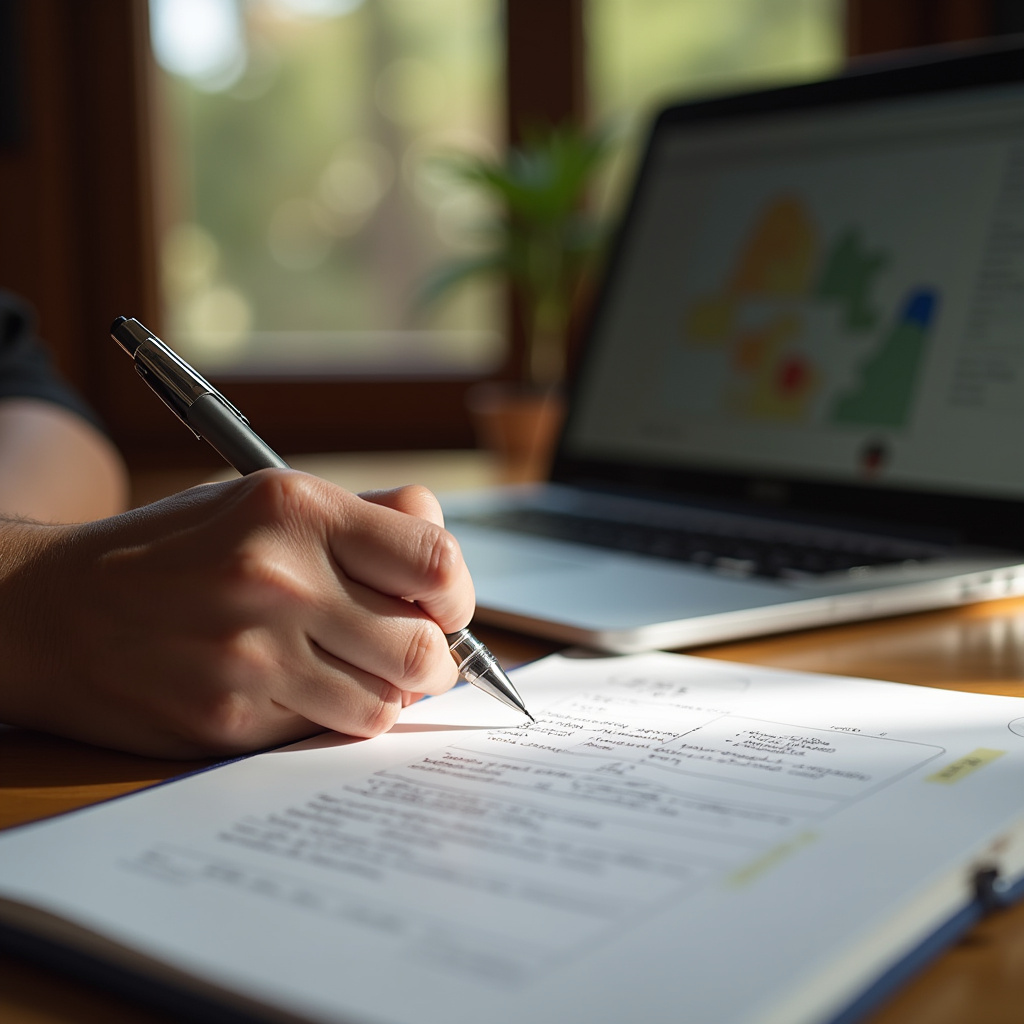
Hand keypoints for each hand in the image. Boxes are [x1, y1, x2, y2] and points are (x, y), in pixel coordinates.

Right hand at [0, 471, 474, 756]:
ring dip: (389, 692)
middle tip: (413, 650)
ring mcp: (252, 656)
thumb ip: (366, 517)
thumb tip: (444, 555)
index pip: (436, 561)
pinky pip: (332, 730)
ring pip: (388, 702)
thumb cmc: (179, 550)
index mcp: (294, 509)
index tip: (444, 605)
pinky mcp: (232, 719)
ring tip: (357, 669)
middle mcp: (277, 579)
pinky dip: (338, 716)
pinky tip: (307, 689)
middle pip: (426, 647)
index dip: (456, 594)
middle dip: (437, 657)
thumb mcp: (264, 500)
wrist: (56, 610)